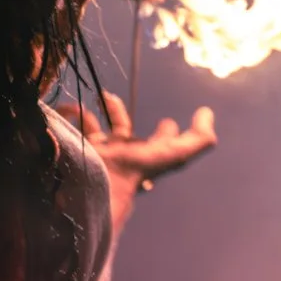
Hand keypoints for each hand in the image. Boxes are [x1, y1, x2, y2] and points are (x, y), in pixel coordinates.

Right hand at [56, 93, 217, 189]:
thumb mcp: (175, 154)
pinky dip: (74, 114)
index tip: (168, 120)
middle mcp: (122, 155)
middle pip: (125, 136)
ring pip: (98, 128)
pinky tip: (72, 107)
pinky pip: (74, 126)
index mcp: (145, 158)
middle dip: (122, 118)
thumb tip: (207, 111)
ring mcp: (99, 151)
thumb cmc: (137, 170)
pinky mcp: (77, 146)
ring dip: (98, 113)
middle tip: (117, 102)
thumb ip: (198, 138)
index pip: (159, 144)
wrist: (95, 183)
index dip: (166, 132)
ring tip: (101, 96)